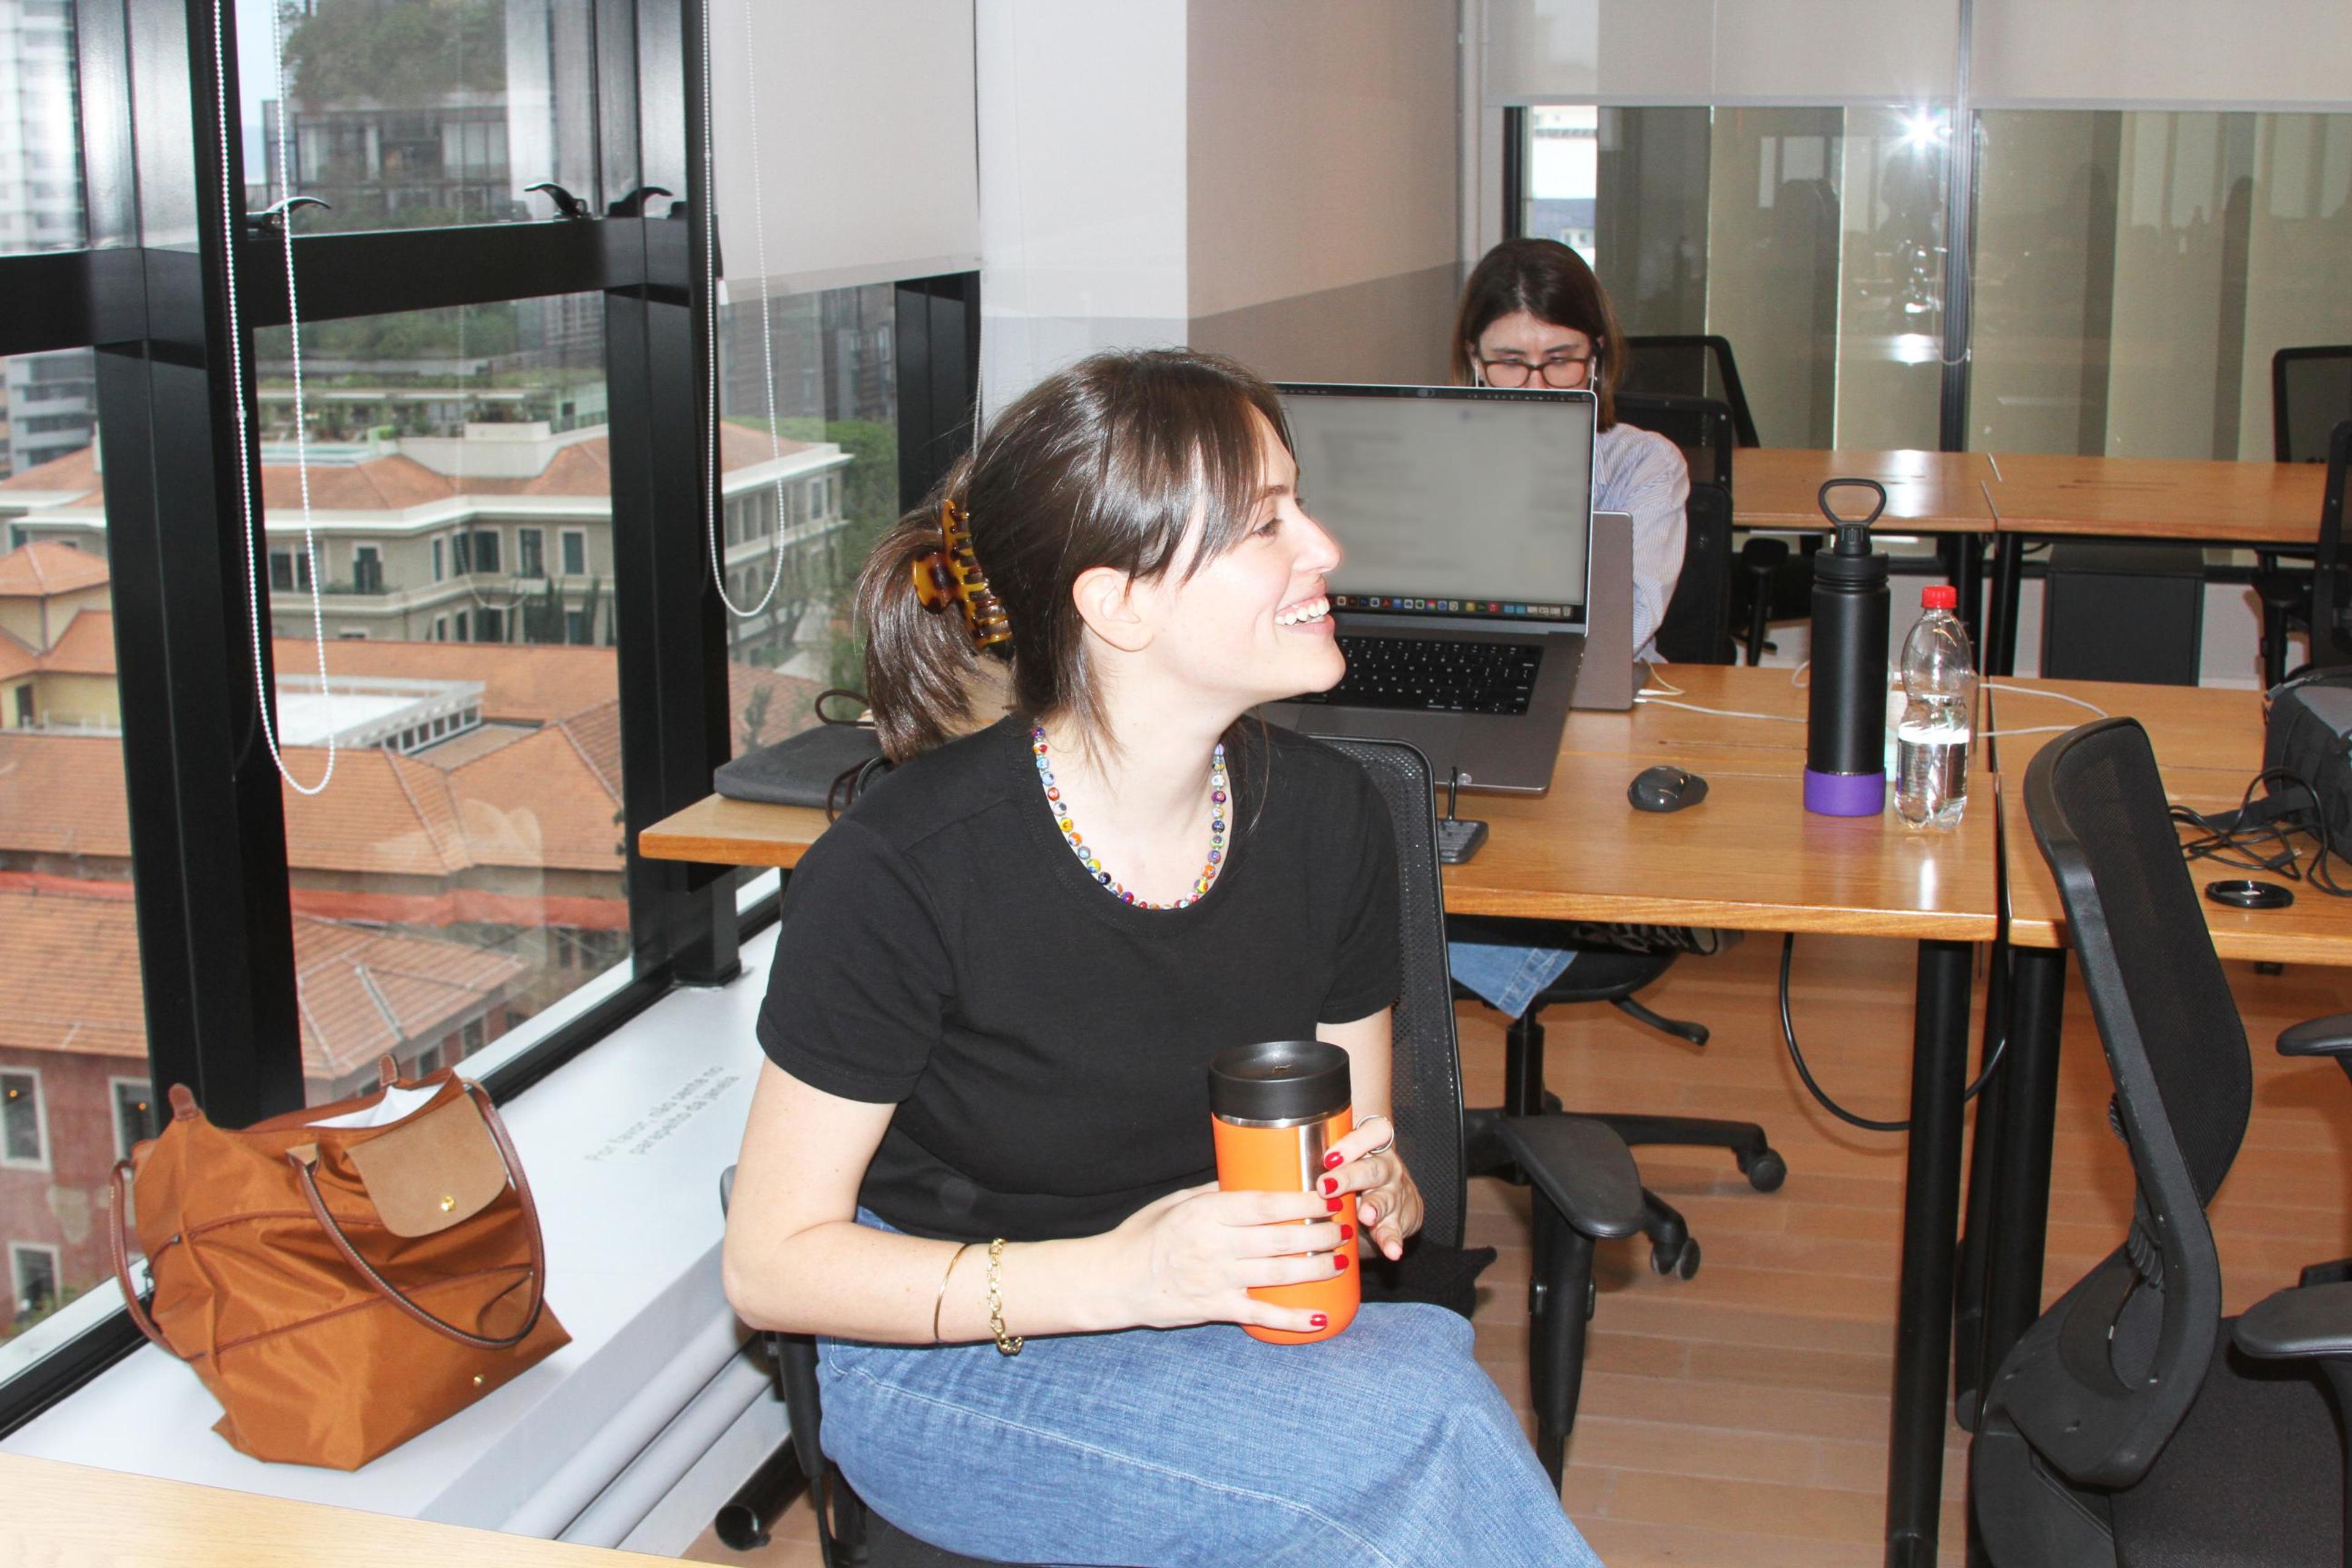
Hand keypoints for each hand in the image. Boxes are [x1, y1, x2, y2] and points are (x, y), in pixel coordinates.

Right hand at [1105, 1182, 1349, 1333]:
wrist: (1112, 1281)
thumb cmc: (1143, 1236)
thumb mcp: (1177, 1202)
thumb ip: (1216, 1193)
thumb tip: (1257, 1181)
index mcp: (1205, 1213)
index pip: (1265, 1204)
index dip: (1302, 1202)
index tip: (1327, 1198)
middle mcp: (1213, 1245)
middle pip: (1280, 1238)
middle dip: (1319, 1234)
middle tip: (1342, 1229)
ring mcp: (1215, 1279)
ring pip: (1278, 1274)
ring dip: (1315, 1268)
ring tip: (1338, 1261)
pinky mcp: (1214, 1309)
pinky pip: (1261, 1314)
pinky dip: (1293, 1318)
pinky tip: (1319, 1318)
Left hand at [1318, 1115, 1422, 1261]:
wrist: (1398, 1204)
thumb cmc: (1358, 1179)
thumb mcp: (1345, 1164)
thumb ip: (1316, 1162)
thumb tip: (1269, 1164)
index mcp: (1371, 1148)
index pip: (1372, 1132)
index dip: (1353, 1142)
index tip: (1329, 1157)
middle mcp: (1385, 1168)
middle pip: (1372, 1167)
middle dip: (1348, 1177)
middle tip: (1326, 1187)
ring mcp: (1394, 1194)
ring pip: (1384, 1198)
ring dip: (1375, 1207)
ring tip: (1366, 1215)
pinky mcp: (1399, 1221)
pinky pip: (1395, 1231)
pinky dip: (1392, 1241)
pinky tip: (1391, 1251)